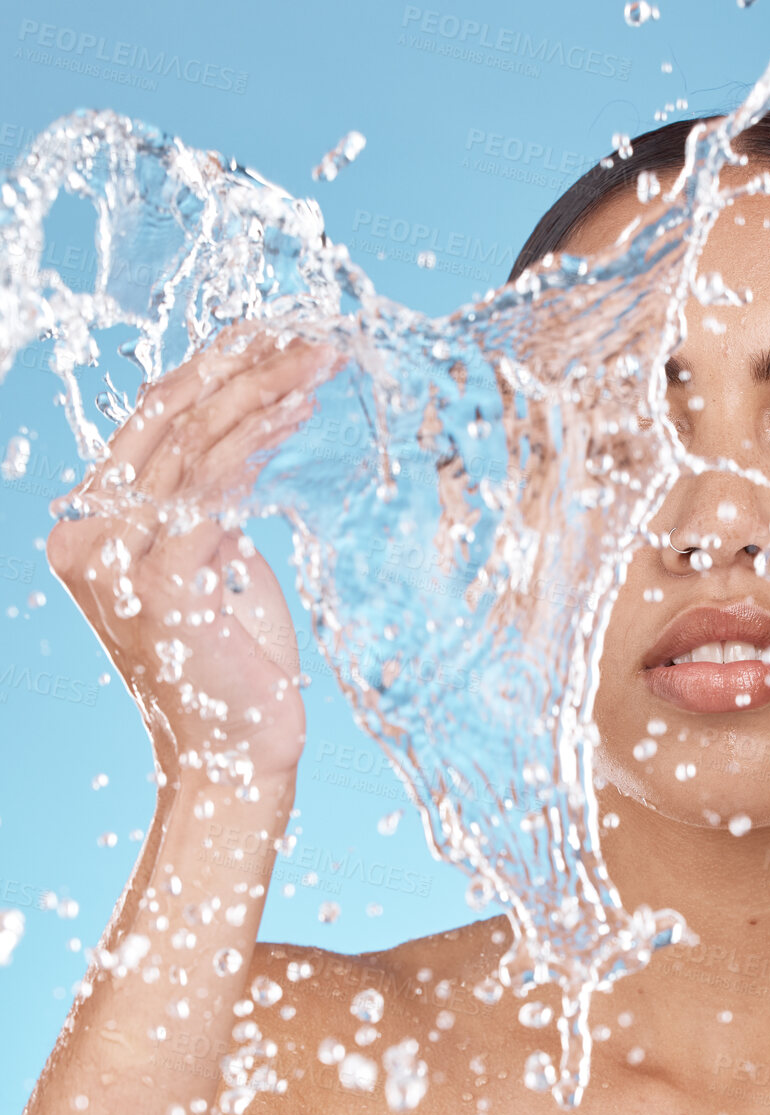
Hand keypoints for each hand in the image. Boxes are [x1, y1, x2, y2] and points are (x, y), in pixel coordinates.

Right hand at [47, 325, 342, 785]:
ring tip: (315, 366)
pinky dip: (254, 448)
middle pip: (165, 424)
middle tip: (305, 336)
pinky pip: (209, 493)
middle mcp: (86, 539)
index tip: (270, 338)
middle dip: (240, 370)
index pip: (150, 428)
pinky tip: (293, 416)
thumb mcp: (217, 569)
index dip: (210, 375)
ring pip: (189, 449)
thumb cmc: (237, 666)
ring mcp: (114, 561)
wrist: (237, 755)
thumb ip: (210, 511)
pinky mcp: (159, 585)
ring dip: (259, 398)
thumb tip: (240, 452)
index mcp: (91, 529)